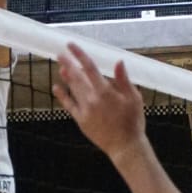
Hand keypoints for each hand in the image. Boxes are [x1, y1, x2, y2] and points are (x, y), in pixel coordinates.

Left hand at [53, 42, 145, 162]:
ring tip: (61, 67)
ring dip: (66, 77)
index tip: (71, 45)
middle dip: (68, 63)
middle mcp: (92, 99)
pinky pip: (69, 105)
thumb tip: (118, 61)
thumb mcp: (134, 98)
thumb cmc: (133, 122)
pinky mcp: (81, 121)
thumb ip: (123, 80)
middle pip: (77, 77)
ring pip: (73, 89)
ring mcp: (85, 110)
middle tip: (60, 54)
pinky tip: (57, 88)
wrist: (125, 146)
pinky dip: (62, 96)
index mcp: (106, 91)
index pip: (89, 67)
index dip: (79, 54)